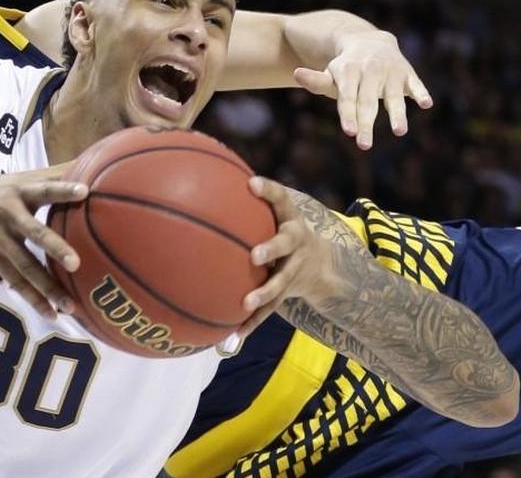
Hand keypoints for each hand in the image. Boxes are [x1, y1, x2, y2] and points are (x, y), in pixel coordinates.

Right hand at [0, 161, 87, 318]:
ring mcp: (0, 239)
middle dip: (55, 248)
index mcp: (21, 192)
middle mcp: (11, 215)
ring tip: (70, 306)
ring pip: (26, 266)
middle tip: (76, 264)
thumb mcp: (21, 178)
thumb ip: (55, 175)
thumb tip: (94, 162)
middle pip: (35, 233)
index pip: (45, 189)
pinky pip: (16, 282)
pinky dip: (34, 298)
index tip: (85, 191)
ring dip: (48, 287)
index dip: (64, 189)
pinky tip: (52, 314)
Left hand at [235, 177, 335, 338]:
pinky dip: (251, 323)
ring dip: (264, 293)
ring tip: (245, 303)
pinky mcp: (288, 293)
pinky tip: (232, 337)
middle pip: (286, 243)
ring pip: (281, 282)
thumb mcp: (274, 212)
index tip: (252, 183)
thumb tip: (196, 183)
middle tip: (254, 255)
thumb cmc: (280, 229)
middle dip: (271, 248)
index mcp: (289, 217)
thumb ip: (243, 201)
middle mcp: (296, 242)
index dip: (269, 190)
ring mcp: (295, 269)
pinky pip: (269, 310)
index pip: (281, 198)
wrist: (323, 264)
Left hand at [294, 29, 432, 149]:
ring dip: (397, 113)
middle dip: (366, 123)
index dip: (349, 114)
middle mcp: (371, 70)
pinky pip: (415, 84)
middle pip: (368, 101)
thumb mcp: (332, 74)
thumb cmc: (348, 69)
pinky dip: (420, 93)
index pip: (348, 97)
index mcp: (349, 71)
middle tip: (364, 145)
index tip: (350, 132)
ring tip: (400, 132)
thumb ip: (316, 81)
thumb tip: (295, 74)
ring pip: (393, 95)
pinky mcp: (407, 72)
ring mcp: (390, 71)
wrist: (372, 41)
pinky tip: (427, 104)